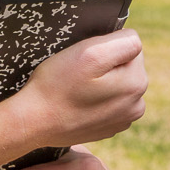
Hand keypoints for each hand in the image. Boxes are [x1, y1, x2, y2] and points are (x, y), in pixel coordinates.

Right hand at [8, 29, 147, 149]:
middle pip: (125, 67)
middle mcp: (136, 104)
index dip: (105, 47)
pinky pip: (107, 102)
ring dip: (101, 83)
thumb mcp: (88, 52)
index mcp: (136, 83)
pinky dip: (95, 100)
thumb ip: (122, 42)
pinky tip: (77, 104)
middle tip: (78, 75)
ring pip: (117, 84)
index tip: (86, 60)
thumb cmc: (56, 85)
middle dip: (105, 65)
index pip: (131, 46)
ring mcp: (123, 119)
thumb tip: (135, 41)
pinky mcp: (109, 128)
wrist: (33, 122)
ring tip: (77, 90)